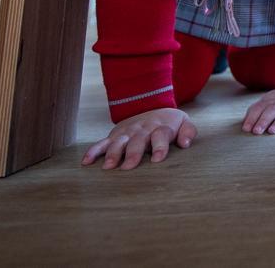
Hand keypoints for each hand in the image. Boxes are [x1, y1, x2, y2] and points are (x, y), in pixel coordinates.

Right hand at [82, 107, 196, 169]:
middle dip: (133, 153)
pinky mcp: (115, 135)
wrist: (153, 106)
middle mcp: (142, 129)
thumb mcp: (184, 122)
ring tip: (108, 168)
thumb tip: (185, 143)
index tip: (157, 160)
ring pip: (119, 142)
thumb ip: (188, 132)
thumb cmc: (170, 122)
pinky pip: (102, 143)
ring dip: (113, 154)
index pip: (160, 135)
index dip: (159, 147)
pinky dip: (93, 151)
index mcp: (160, 126)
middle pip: (138, 140)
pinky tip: (86, 162)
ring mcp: (127, 132)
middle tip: (128, 168)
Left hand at [242, 88, 274, 134]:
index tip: (246, 129)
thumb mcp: (268, 105)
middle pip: (272, 109)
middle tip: (257, 132)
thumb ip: (256, 113)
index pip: (259, 107)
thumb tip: (244, 126)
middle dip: (263, 120)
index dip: (252, 117)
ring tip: (272, 131)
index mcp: (270, 100)